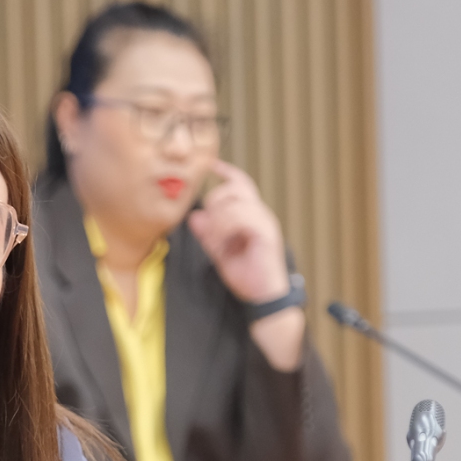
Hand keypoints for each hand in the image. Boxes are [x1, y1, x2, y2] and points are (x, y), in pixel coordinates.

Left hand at [185, 160, 288, 304]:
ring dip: (218, 221)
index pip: (241, 184)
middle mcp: (260, 213)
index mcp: (251, 215)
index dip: (227, 172)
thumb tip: (194, 216)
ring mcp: (265, 221)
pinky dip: (226, 228)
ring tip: (217, 242)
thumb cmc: (247, 275)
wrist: (263, 296)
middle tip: (210, 231)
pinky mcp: (266, 232)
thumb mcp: (220, 252)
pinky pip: (241, 217)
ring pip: (234, 203)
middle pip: (233, 189)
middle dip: (214, 203)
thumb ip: (207, 235)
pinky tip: (224, 243)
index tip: (212, 164)